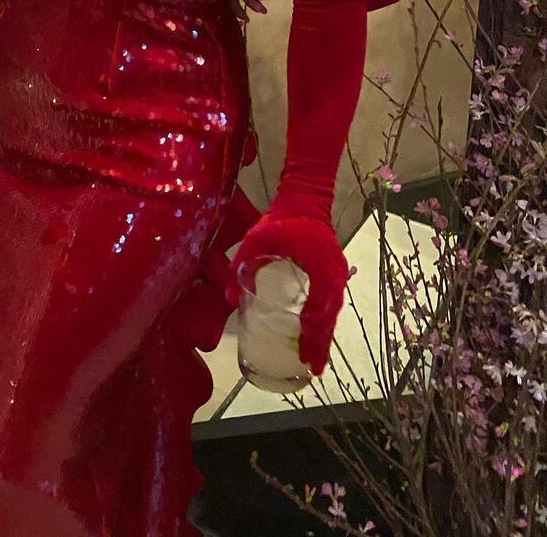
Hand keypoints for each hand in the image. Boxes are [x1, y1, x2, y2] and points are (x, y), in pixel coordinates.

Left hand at [229, 212, 348, 375]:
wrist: (305, 197)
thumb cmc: (281, 219)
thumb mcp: (257, 239)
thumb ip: (241, 265)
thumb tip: (228, 298)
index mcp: (320, 271)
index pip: (318, 312)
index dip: (312, 338)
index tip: (306, 358)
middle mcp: (334, 276)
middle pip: (330, 318)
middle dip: (321, 345)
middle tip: (312, 369)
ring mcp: (338, 273)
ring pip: (333, 312)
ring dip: (324, 335)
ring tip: (314, 359)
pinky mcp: (334, 271)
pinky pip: (332, 301)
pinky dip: (325, 319)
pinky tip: (315, 332)